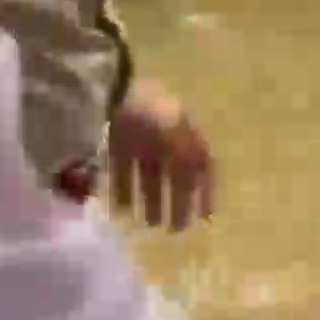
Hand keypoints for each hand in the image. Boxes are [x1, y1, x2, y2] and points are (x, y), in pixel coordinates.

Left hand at [106, 78, 214, 231]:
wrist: (111, 90)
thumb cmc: (151, 116)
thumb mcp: (176, 143)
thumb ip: (186, 169)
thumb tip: (193, 195)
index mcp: (188, 134)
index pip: (204, 167)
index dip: (207, 192)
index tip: (206, 219)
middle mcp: (168, 137)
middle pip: (177, 175)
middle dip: (178, 202)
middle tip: (174, 230)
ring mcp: (142, 139)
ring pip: (151, 175)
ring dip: (151, 200)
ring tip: (148, 225)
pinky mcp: (117, 142)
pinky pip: (124, 170)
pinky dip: (123, 189)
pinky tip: (119, 211)